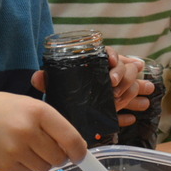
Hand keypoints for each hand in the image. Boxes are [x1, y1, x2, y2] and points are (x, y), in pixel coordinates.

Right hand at [0, 91, 86, 170]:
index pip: (71, 139)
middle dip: (58, 155)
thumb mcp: (29, 104)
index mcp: (37, 112)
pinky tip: (13, 152)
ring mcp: (14, 151)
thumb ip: (53, 123)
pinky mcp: (4, 166)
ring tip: (26, 146)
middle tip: (46, 146)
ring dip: (41, 161)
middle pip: (59, 158)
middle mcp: (27, 132)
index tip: (80, 155)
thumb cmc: (1, 109)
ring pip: (43, 168)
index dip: (79, 151)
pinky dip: (25, 165)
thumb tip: (78, 147)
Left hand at [31, 49, 149, 127]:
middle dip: (123, 76)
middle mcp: (111, 71)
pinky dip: (133, 108)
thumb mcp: (56, 84)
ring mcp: (118, 86)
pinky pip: (132, 102)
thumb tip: (36, 78)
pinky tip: (131, 117)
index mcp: (97, 62)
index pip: (110, 53)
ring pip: (134, 83)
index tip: (111, 62)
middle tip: (113, 86)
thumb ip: (47, 80)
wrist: (69, 107)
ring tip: (123, 100)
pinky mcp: (121, 100)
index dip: (114, 56)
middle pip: (126, 68)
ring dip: (133, 91)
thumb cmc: (64, 89)